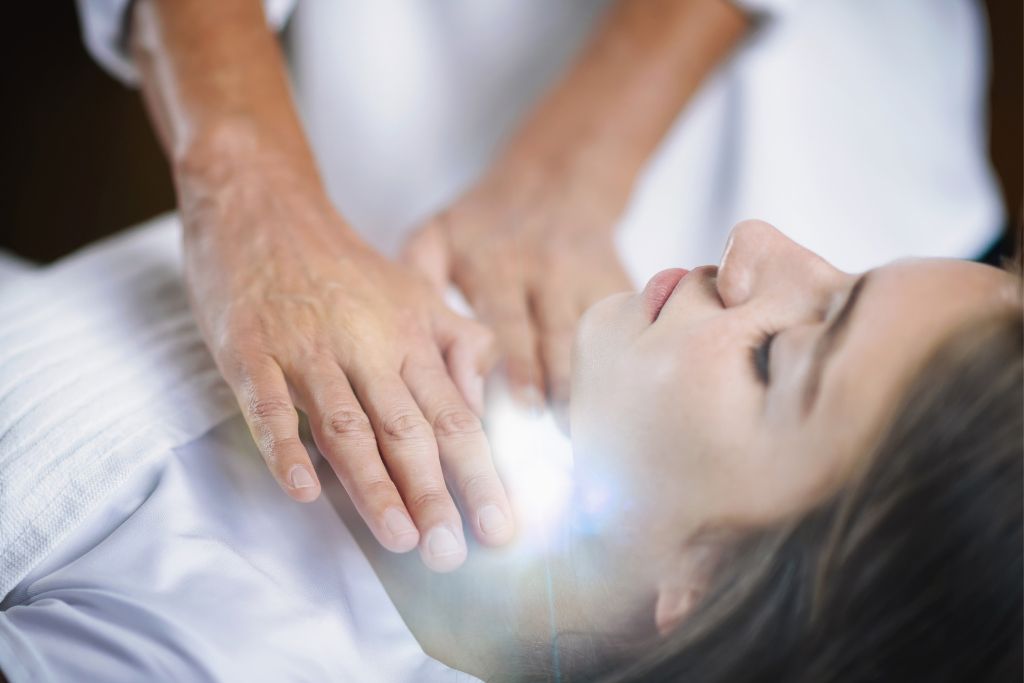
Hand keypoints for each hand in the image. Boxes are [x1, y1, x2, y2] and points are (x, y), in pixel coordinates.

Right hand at [179, 164, 513, 571]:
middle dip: (435, 494)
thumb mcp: (414, 289)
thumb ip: (456, 341)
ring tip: (400, 537)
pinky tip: (301, 491)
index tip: (503, 526)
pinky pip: (268, 404)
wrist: (264, 205)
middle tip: (453, 553)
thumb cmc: (342, 262)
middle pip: (409, 429)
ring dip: (374, 485)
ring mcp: (307, 348)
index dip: (481, 474)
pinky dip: (285, 447)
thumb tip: (485, 398)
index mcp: (411, 335)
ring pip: (348, 425)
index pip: (455, 416)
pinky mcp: (251, 349)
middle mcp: (367, 345)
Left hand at [403, 158, 632, 420]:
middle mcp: (542, 271)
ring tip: (580, 427)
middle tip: (549, 430)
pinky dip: (622, 360)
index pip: (501, 326)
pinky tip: (622, 398)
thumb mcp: (440, 233)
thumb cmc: (485, 220)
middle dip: (550, 383)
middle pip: (549, 335)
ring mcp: (583, 276)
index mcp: (493, 265)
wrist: (557, 178)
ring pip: (587, 335)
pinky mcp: (616, 279)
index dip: (508, 369)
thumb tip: (398, 335)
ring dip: (584, 382)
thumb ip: (418, 278)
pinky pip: (622, 323)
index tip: (508, 412)